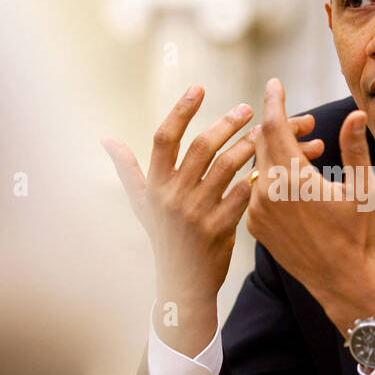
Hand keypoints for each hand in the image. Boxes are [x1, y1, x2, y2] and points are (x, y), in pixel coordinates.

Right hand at [103, 84, 321, 356]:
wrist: (181, 285)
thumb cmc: (164, 238)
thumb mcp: (142, 205)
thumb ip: (128, 170)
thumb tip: (106, 140)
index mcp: (154, 186)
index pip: (164, 139)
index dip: (181, 110)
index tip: (199, 88)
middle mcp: (171, 197)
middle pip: (201, 147)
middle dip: (226, 123)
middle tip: (246, 109)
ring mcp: (195, 214)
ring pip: (227, 167)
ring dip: (246, 146)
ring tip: (261, 134)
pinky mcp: (219, 229)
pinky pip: (242, 194)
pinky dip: (255, 178)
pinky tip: (268, 167)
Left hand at [247, 78, 374, 333]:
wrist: (341, 281)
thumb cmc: (357, 235)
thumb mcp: (364, 189)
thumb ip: (354, 148)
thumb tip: (355, 114)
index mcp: (294, 177)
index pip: (274, 126)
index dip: (275, 101)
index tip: (275, 83)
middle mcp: (268, 192)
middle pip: (264, 142)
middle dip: (284, 127)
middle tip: (309, 125)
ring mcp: (258, 210)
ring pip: (260, 166)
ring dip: (281, 154)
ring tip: (312, 155)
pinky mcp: (256, 226)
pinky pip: (257, 189)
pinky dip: (273, 178)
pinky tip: (297, 183)